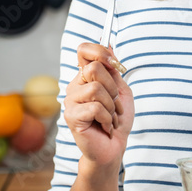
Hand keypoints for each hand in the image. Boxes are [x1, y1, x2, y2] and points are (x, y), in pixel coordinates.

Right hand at [63, 43, 133, 167]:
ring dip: (112, 106)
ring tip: (110, 118)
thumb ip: (113, 70)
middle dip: (113, 88)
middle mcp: (75, 85)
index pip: (84, 50)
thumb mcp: (121, 90)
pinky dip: (107, 118)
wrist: (113, 147)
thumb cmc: (116, 120)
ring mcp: (70, 101)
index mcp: (85, 77)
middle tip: (114, 105)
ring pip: (96, 89)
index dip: (100, 52)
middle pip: (94, 68)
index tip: (115, 65)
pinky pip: (95, 107)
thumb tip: (109, 43)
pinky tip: (105, 126)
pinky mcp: (71, 116)